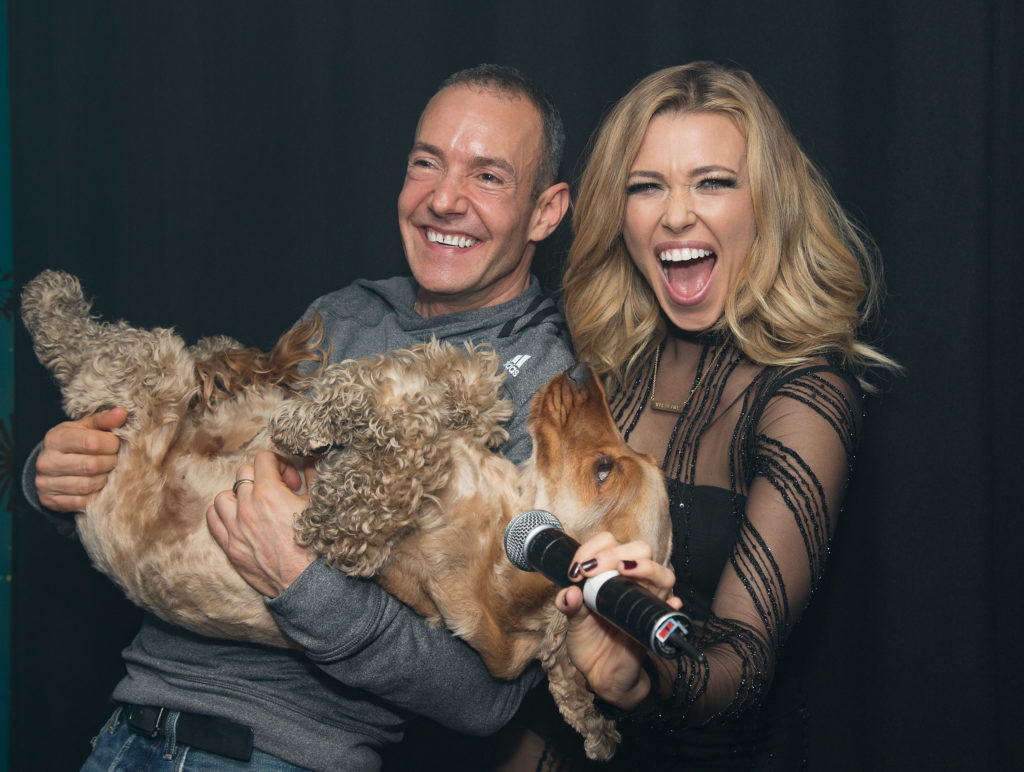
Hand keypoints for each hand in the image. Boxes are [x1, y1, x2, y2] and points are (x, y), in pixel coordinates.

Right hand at [35, 407, 127, 511]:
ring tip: (106, 472)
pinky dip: (95, 495)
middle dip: (110, 463)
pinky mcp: (50, 500)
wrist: (51, 465)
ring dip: (104, 480)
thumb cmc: (74, 443)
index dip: (111, 444)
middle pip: (91, 466)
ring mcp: (45, 482)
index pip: (91, 442)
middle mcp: (47, 461)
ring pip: (87, 485)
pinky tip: (97, 486)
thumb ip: (104, 420)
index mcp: (56, 438)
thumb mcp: (86, 427)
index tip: (115, 444)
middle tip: (114, 460)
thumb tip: (122, 413)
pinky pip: (81, 502)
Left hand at [207, 451, 316, 596]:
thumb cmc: (316, 544)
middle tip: (278, 492)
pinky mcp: (230, 547)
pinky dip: (222, 515)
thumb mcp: (319, 504)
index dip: (280, 464)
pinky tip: (238, 519)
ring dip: (239, 496)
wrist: (307, 583)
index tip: (290, 479)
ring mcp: (235, 528)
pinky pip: (213, 520)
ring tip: (255, 505)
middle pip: (244, 474)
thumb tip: (310, 459)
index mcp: (269, 493)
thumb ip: (314, 475)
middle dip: (262, 477)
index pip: (263, 458)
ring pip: (224, 496)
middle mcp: (247, 507)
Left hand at [555, 532, 680, 708]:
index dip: (592, 548)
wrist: (602, 674)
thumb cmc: (590, 642)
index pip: (609, 543)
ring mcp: (646, 600)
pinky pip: (672, 610)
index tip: (576, 570)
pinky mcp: (656, 622)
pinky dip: (672, 604)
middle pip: (640, 549)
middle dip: (615, 553)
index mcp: (609, 574)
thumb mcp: (573, 623)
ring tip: (624, 571)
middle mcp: (631, 582)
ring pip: (662, 573)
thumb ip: (569, 606)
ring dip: (645, 568)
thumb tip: (569, 593)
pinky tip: (669, 603)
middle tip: (591, 570)